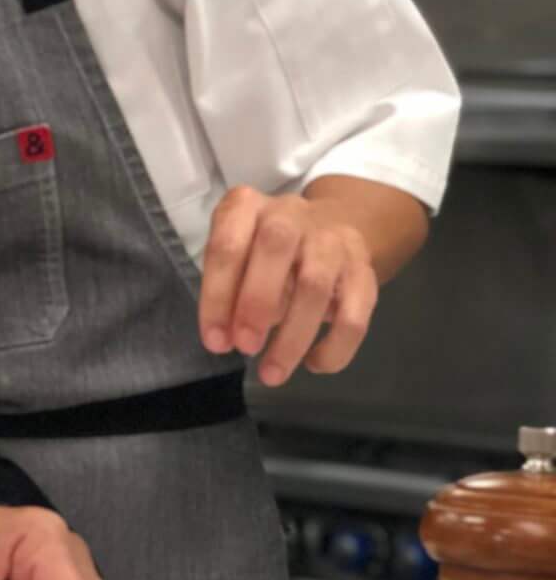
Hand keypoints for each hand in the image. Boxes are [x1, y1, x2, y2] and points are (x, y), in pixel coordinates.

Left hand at [198, 186, 377, 387]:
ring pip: (316, 285)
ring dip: (293, 336)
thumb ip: (228, 290)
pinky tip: (314, 364)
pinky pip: (355, 314)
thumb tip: (226, 338)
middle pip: (275, 247)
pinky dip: (335, 346)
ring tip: (272, 372)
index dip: (217, 296)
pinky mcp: (363, 270)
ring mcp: (332, 239)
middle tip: (245, 347)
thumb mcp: (238, 255)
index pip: (228, 244)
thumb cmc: (265, 249)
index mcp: (248, 206)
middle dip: (256, 303)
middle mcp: (290, 213)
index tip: (215, 341)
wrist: (330, 225)